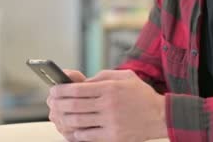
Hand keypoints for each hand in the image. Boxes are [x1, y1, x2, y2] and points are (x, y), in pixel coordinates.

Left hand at [49, 69, 167, 141]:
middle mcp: (109, 105)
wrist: (160, 115)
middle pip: (74, 105)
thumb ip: (101, 77)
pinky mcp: (113, 136)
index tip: (53, 90)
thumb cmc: (140, 94)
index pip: (77, 89)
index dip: (61, 90)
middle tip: (51, 103)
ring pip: (78, 121)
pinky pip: (88, 136)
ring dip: (64, 119)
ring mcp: (111, 122)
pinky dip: (76, 133)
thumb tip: (80, 83)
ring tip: (58, 116)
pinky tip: (72, 129)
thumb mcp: (124, 76)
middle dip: (58, 104)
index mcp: (110, 88)